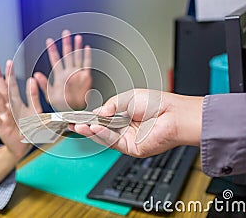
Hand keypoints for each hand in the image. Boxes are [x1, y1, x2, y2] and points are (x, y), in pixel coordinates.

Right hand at [0, 60, 41, 157]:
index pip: (12, 86)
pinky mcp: (1, 127)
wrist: (23, 146)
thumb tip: (32, 79)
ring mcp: (3, 117)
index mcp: (16, 103)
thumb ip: (34, 97)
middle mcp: (8, 108)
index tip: (8, 62)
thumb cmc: (29, 128)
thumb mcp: (35, 112)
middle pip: (2, 90)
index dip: (10, 75)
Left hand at [33, 30, 91, 110]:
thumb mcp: (49, 96)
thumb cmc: (62, 106)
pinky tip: (86, 48)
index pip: (55, 60)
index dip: (52, 50)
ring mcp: (78, 74)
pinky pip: (87, 64)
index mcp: (60, 76)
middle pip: (67, 55)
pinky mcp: (86, 78)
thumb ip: (44, 85)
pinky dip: (87, 56)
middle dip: (66, 43)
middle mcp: (69, 73)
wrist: (74, 113)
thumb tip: (35, 75)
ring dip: (77, 47)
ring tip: (77, 37)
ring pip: (77, 57)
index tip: (49, 40)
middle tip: (65, 32)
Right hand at [69, 89, 202, 157]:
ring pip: (104, 137)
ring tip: (80, 125)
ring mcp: (128, 139)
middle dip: (86, 127)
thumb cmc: (157, 104)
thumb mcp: (128, 97)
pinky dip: (103, 135)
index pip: (103, 118)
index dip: (90, 118)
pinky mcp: (132, 148)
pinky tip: (95, 128)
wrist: (173, 114)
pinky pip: (113, 142)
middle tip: (72, 124)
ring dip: (91, 132)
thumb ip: (110, 105)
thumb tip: (98, 112)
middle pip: (101, 130)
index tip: (77, 116)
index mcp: (125, 115)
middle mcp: (125, 128)